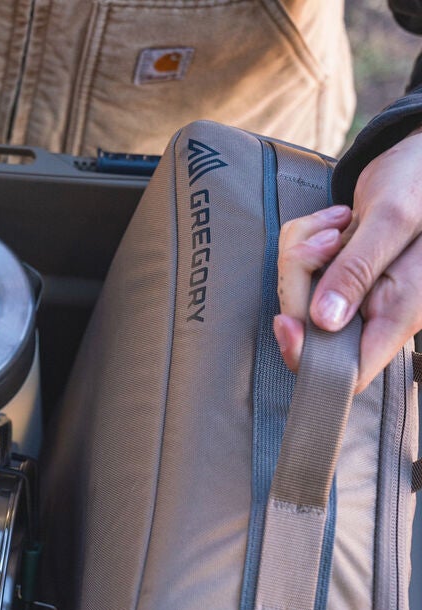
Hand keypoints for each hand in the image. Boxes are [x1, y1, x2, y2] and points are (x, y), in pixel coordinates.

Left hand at [275, 127, 421, 392]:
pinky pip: (299, 269)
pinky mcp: (338, 273)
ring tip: (338, 224)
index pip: (349, 372)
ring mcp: (354, 294)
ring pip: (297, 295)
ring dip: (303, 254)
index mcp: (399, 313)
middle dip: (301, 279)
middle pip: (307, 327)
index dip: (307, 357)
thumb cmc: (420, 180)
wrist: (421, 153)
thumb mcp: (393, 218)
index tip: (285, 322)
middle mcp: (375, 311)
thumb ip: (359, 270)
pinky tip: (336, 221)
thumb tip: (326, 321)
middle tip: (327, 239)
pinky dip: (305, 241)